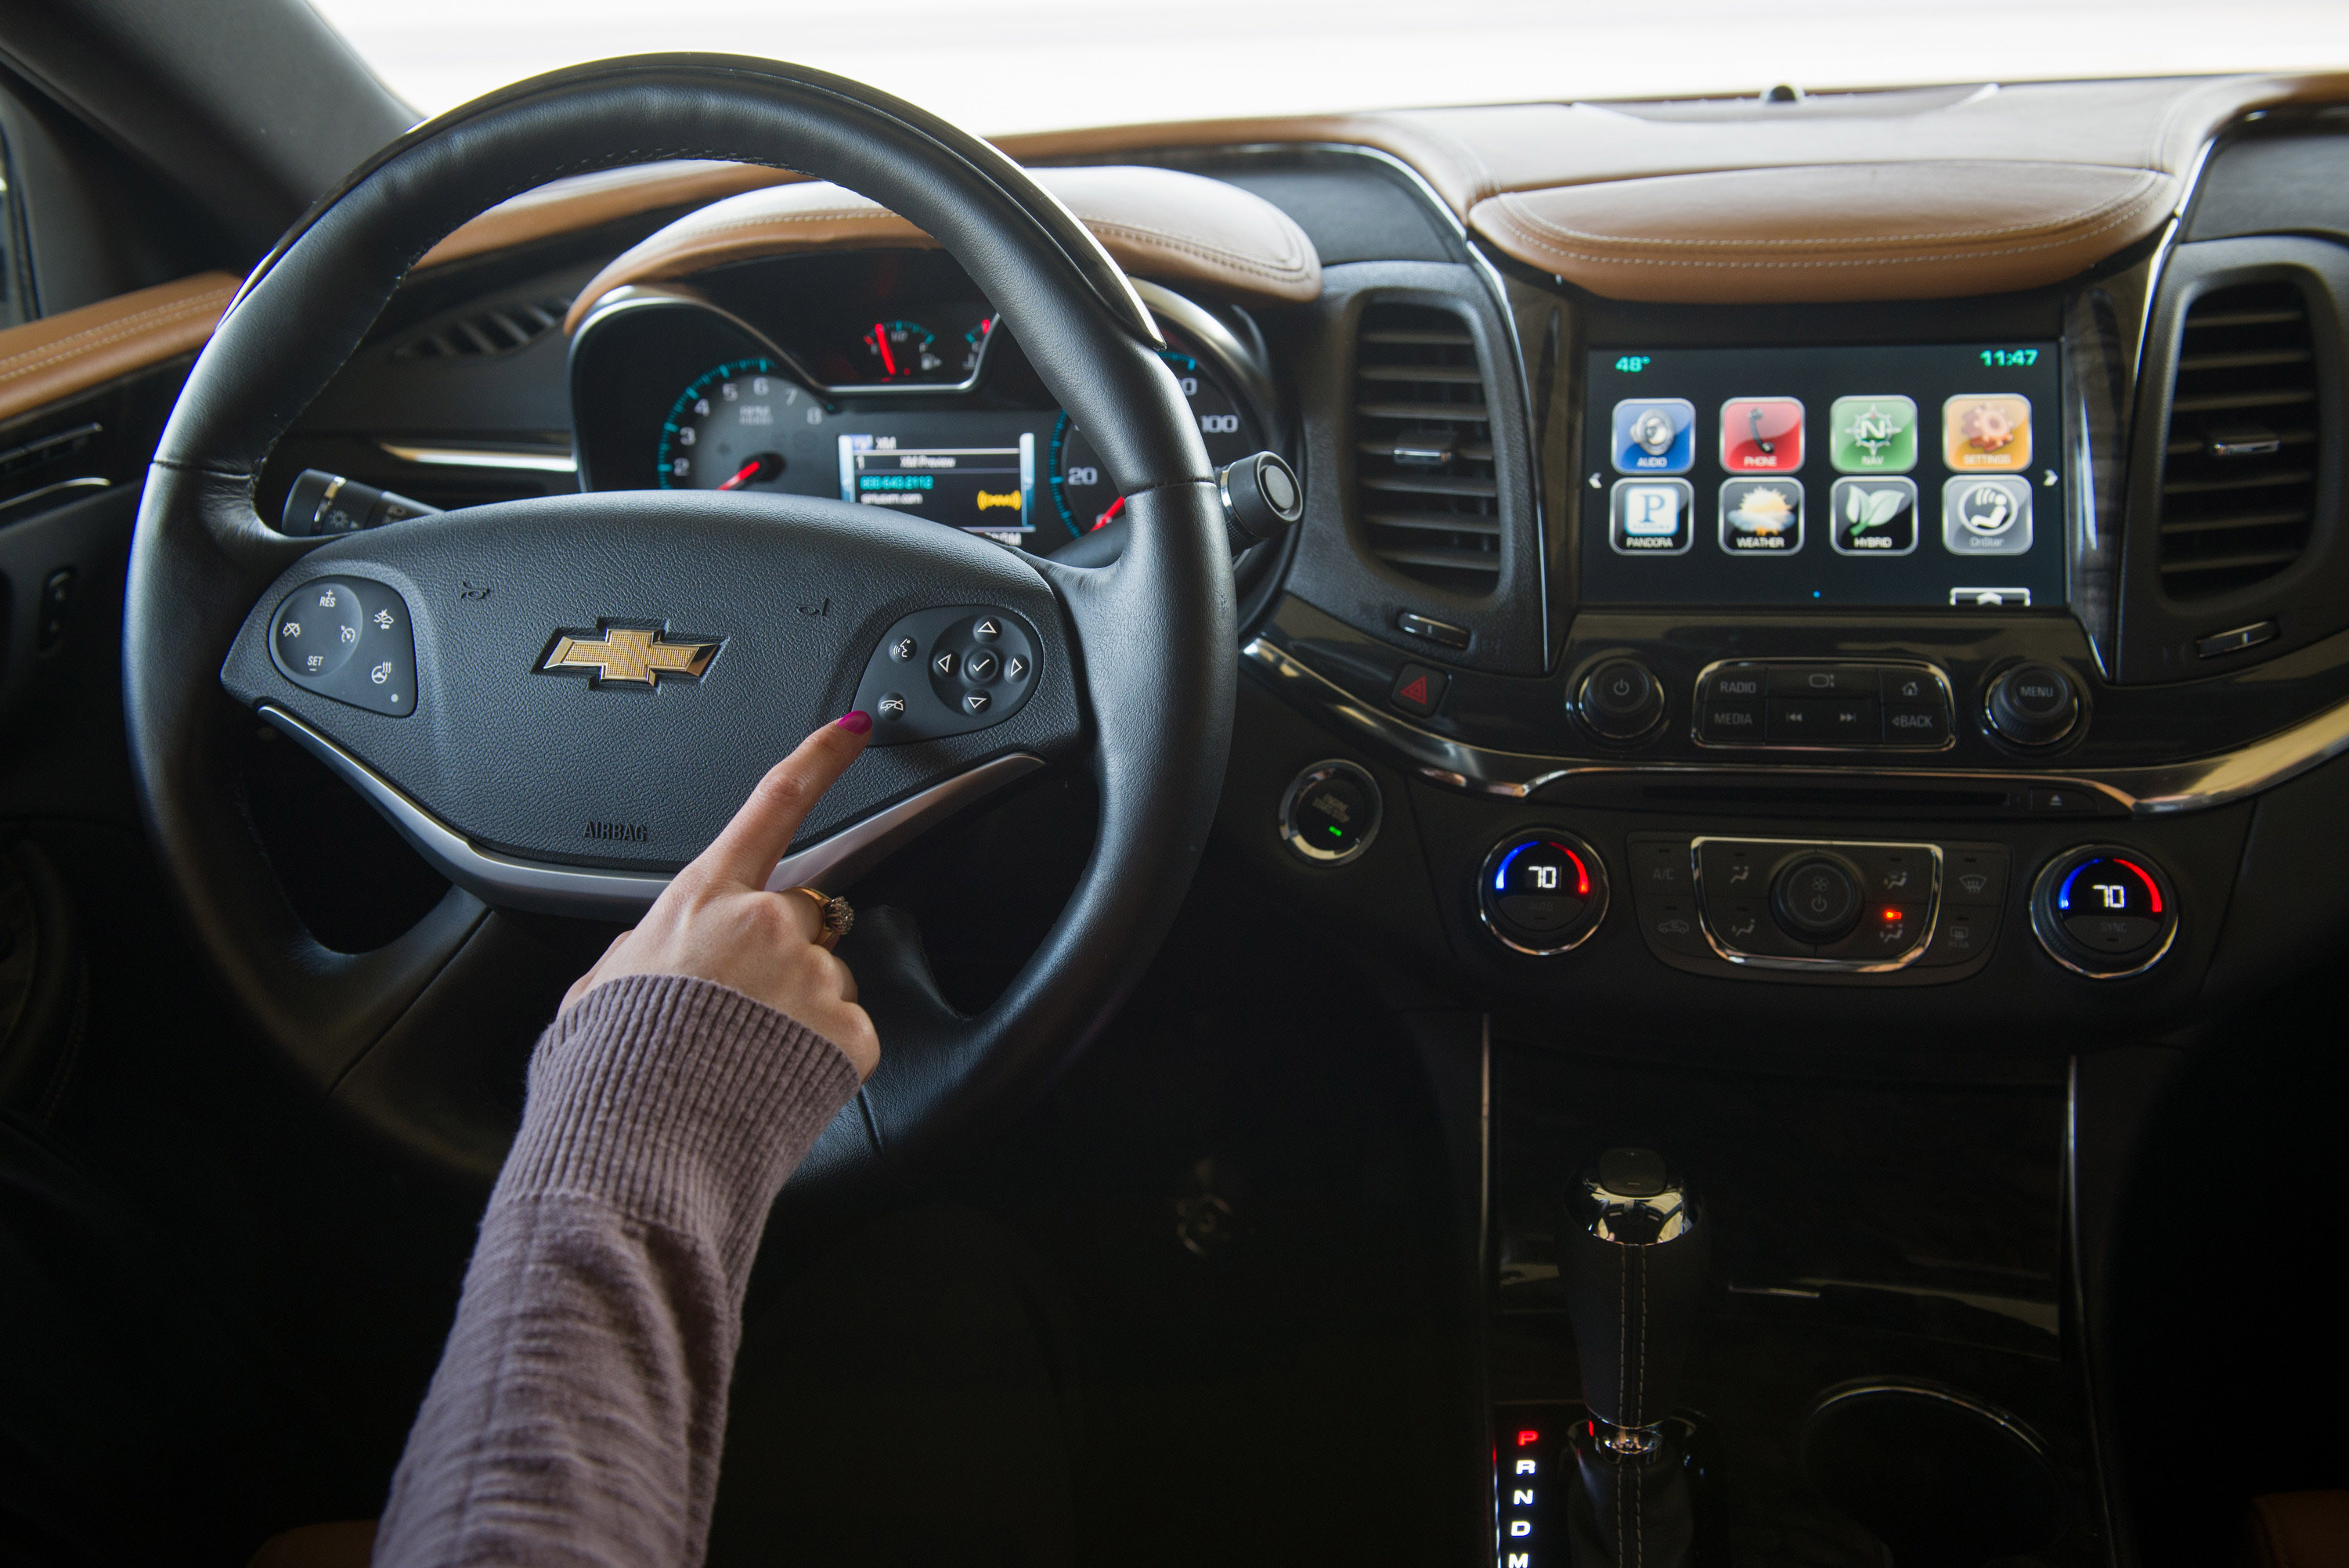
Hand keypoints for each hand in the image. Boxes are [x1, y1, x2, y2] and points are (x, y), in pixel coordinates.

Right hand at [561, 713, 879, 1078]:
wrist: (638, 1152)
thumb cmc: (609, 1076)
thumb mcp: (601, 987)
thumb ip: (646, 948)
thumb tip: (657, 947)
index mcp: (702, 901)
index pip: (772, 807)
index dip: (820, 760)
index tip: (856, 728)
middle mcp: (765, 925)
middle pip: (801, 912)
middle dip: (781, 948)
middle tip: (737, 1010)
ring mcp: (812, 977)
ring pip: (826, 977)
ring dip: (800, 1007)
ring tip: (747, 1056)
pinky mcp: (848, 1034)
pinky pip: (846, 1031)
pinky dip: (820, 1054)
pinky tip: (775, 1081)